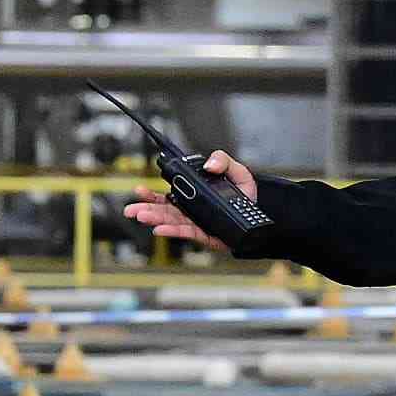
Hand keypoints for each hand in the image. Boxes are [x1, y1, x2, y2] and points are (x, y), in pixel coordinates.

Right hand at [122, 151, 261, 252]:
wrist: (264, 216)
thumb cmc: (247, 195)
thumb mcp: (237, 171)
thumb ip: (223, 161)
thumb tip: (210, 164)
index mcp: (193, 196)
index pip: (168, 195)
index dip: (152, 194)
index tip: (139, 190)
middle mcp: (192, 211)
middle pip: (165, 211)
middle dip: (146, 209)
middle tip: (131, 209)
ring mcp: (198, 224)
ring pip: (172, 222)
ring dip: (156, 220)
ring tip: (141, 217)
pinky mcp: (206, 235)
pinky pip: (188, 233)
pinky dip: (173, 232)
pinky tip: (160, 230)